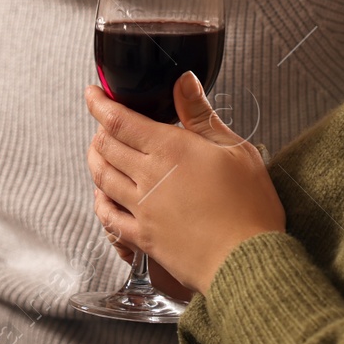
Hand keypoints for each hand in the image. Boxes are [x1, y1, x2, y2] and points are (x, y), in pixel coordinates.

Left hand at [86, 72, 284, 294]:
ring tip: (98, 150)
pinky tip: (102, 195)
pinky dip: (99, 200)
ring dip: (95, 159)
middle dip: (99, 129)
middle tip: (103, 122)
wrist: (249, 262)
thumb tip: (183, 81)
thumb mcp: (234, 149)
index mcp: (170, 149)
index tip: (93, 94)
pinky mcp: (143, 238)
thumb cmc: (250, 206)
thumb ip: (201, 115)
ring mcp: (142, 209)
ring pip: (101, 178)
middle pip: (106, 146)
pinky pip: (107, 217)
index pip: (119, 120)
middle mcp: (148, 177)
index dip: (99, 104)